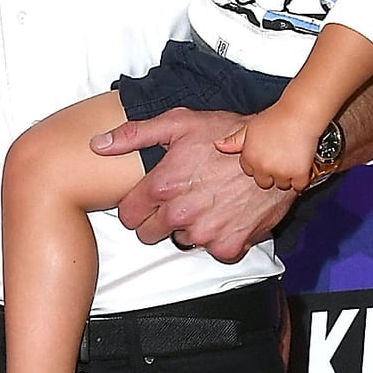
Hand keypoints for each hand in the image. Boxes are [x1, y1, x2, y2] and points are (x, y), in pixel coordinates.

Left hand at [91, 106, 295, 262]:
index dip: (137, 207)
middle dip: (160, 219)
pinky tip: (227, 213)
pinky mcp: (228, 245)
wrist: (275, 151)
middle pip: (149, 234)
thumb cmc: (227, 135)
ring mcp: (204, 232)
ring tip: (208, 201)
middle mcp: (180, 213)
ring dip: (190, 227)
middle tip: (181, 199)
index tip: (150, 199)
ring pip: (181, 241)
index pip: (128, 216)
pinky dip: (219, 236)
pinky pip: (212, 250)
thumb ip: (134, 135)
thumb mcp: (179, 123)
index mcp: (163, 185)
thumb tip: (98, 144)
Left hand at [217, 105, 323, 193]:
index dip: (258, 163)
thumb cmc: (276, 117)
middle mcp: (263, 167)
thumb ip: (235, 140)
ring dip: (286, 177)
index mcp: (250, 157)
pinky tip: (301, 167)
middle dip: (271, 174)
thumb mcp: (250, 127)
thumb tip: (217, 145)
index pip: (249, 171)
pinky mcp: (299, 174)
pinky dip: (301, 179)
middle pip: (264, 183)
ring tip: (291, 161)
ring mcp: (281, 172)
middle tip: (280, 160)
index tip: (267, 156)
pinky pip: (299, 186)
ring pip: (281, 185)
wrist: (300, 113)